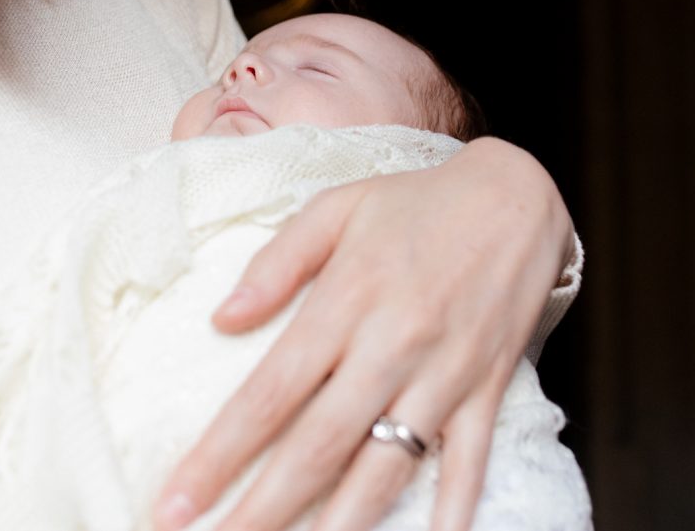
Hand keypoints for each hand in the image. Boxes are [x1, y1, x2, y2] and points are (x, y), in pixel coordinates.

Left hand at [152, 137, 573, 530]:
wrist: (518, 196)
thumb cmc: (415, 203)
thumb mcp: (336, 208)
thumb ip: (277, 262)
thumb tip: (221, 319)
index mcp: (345, 301)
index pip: (269, 393)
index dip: (219, 454)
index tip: (175, 501)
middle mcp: (391, 346)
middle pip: (318, 447)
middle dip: (263, 509)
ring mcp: (443, 373)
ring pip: (385, 468)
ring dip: (340, 526)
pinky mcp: (487, 389)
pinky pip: (468, 462)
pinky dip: (450, 511)